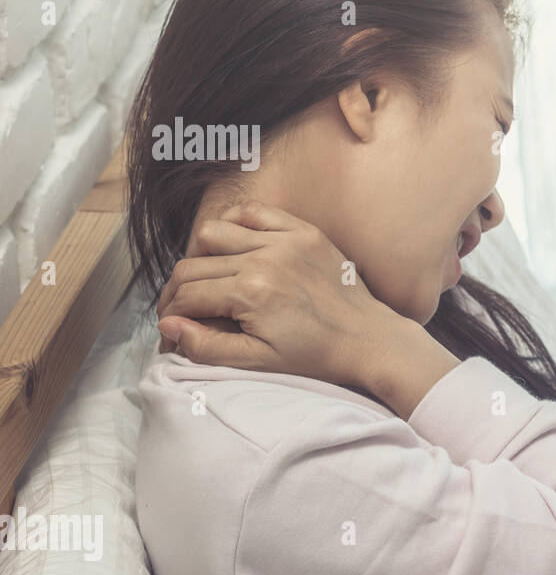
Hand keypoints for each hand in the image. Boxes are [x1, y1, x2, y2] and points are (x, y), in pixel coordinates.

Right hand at [156, 201, 458, 414]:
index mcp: (251, 293)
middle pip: (193, 265)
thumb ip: (207, 345)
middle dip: (179, 291)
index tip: (171, 327)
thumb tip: (168, 325)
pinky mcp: (304, 231)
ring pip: (214, 232)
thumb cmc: (316, 355)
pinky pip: (254, 213)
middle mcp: (264, 259)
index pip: (187, 295)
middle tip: (184, 309)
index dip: (170, 314)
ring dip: (201, 255)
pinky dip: (235, 224)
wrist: (368, 339)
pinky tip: (234, 247)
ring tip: (209, 279)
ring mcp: (285, 240)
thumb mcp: (259, 361)